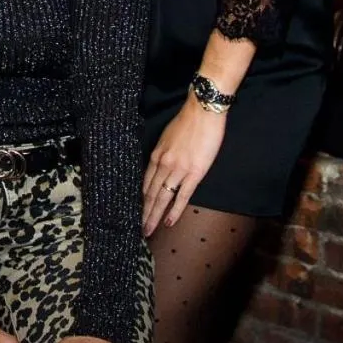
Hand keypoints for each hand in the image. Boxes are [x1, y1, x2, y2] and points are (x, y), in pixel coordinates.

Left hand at [142, 100, 226, 234]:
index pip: (146, 182)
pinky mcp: (194, 173)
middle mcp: (163, 164)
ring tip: (149, 230)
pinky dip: (174, 211)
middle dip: (145, 212)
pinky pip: (181, 196)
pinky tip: (168, 222)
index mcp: (156, 155)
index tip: (139, 211)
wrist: (202, 111)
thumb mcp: (168, 137)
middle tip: (140, 229)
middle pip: (151, 193)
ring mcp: (178, 170)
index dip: (142, 199)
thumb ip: (164, 153)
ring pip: (162, 198)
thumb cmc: (188, 122)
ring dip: (154, 216)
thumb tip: (162, 165)